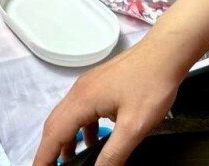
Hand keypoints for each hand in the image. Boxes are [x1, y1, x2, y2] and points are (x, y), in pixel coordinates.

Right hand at [33, 41, 179, 165]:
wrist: (164, 53)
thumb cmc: (151, 85)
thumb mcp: (134, 126)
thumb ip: (113, 153)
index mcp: (82, 100)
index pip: (54, 134)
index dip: (44, 156)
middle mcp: (79, 91)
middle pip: (55, 124)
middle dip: (50, 150)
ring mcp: (88, 86)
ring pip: (68, 117)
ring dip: (66, 140)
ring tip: (71, 161)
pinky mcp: (99, 85)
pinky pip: (82, 110)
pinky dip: (81, 129)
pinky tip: (94, 139)